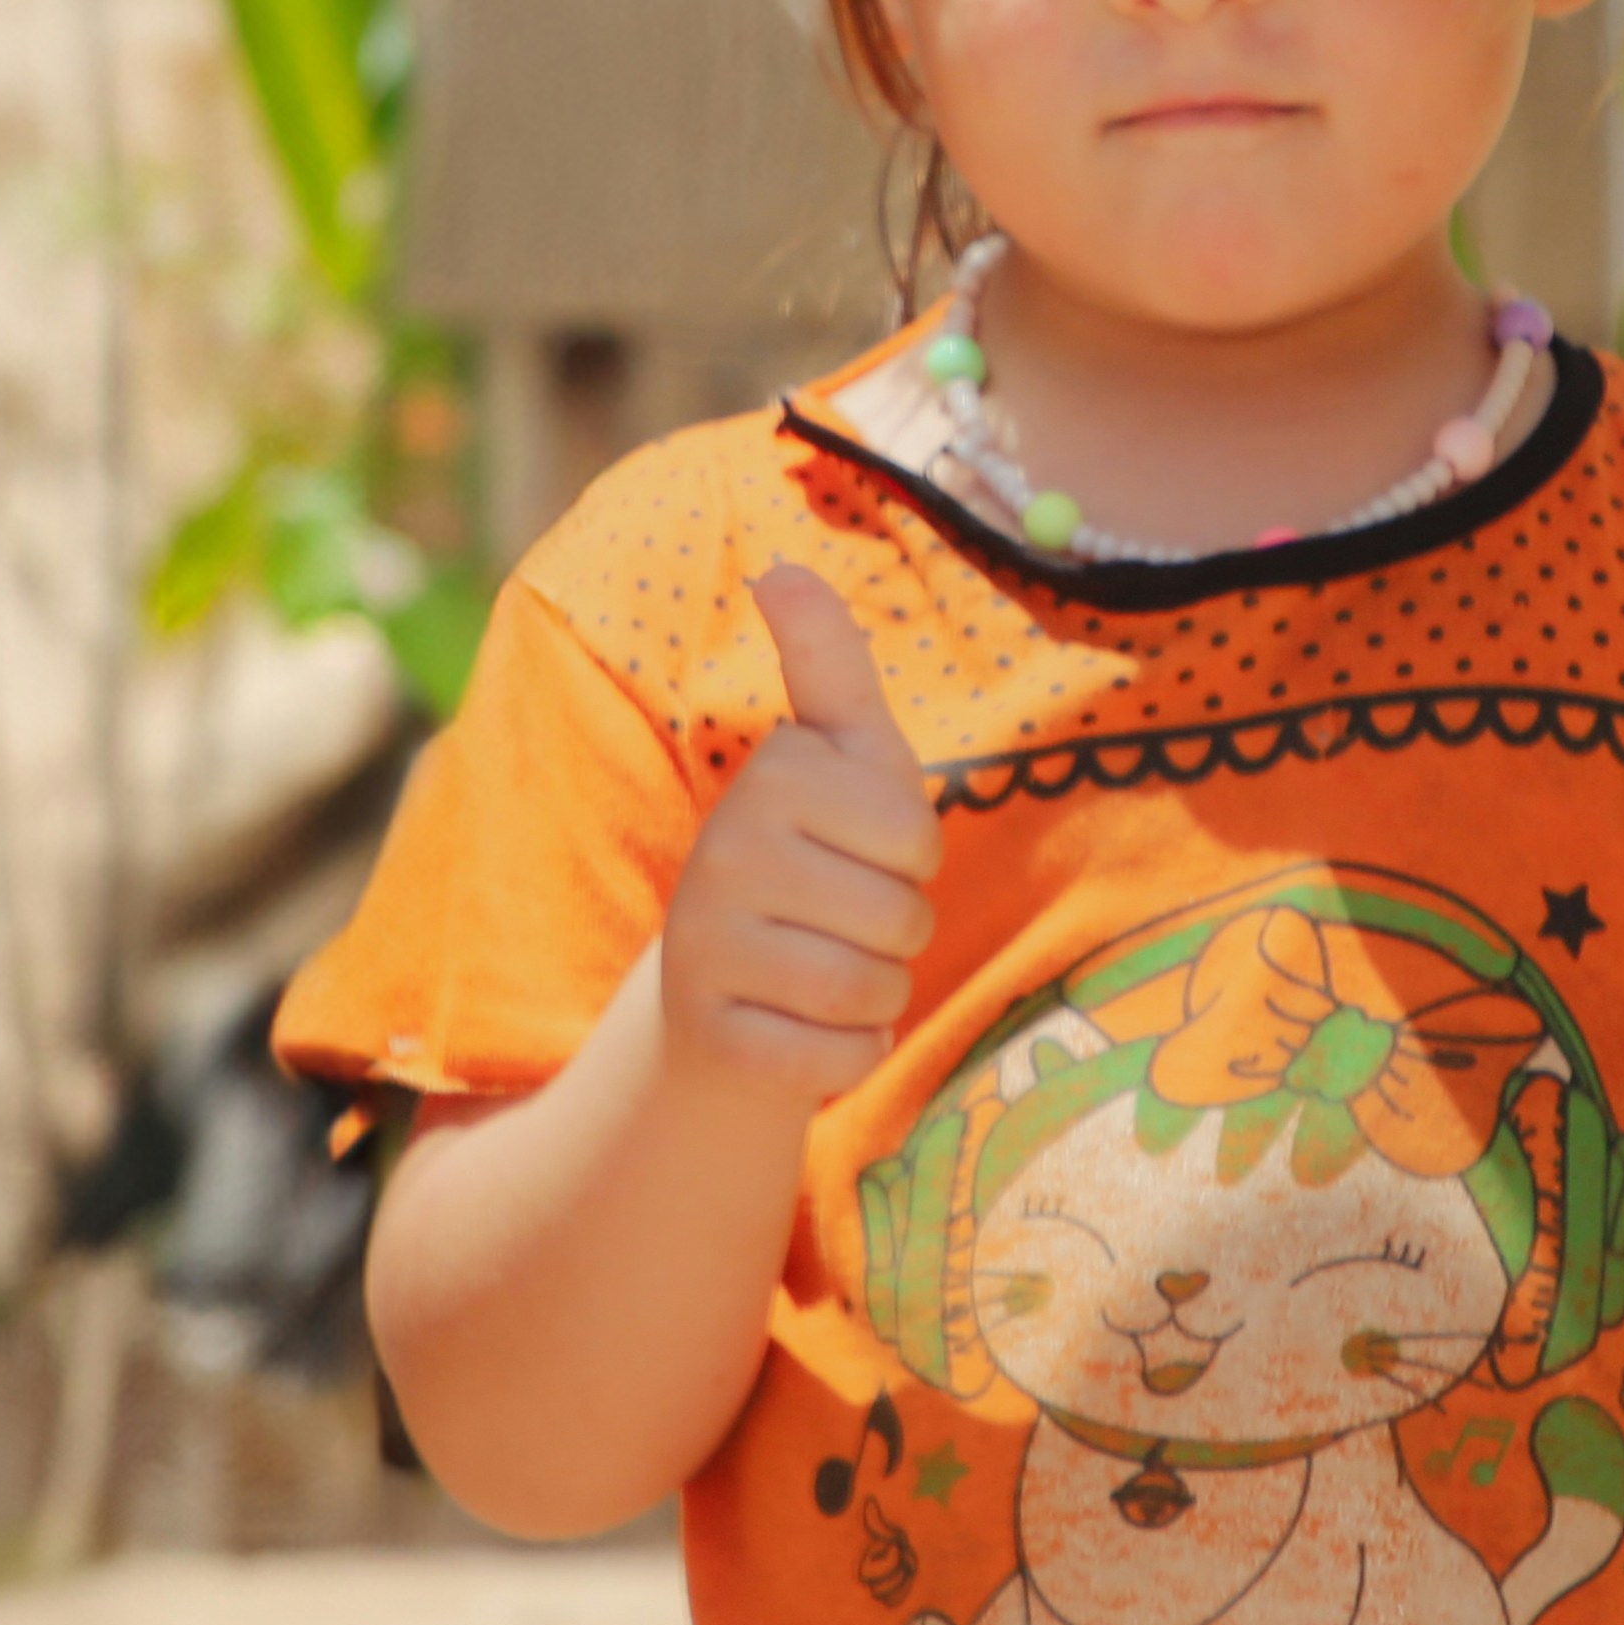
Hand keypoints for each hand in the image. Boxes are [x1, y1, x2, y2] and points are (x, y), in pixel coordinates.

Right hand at [657, 565, 946, 1113]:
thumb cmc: (812, 861)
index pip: (917, 838)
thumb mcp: (837, 758)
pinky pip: (836, 1060)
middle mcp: (725, 853)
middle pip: (902, 917)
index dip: (909, 860)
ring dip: (874, 998)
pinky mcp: (710, 1036)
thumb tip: (779, 565)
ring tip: (822, 975)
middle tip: (834, 921)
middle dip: (896, 933)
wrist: (720, 999)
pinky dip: (844, 1058)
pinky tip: (804, 1033)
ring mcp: (707, 947)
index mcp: (772, 777)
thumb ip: (827, 661)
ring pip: (872, 990)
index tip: (855, 853)